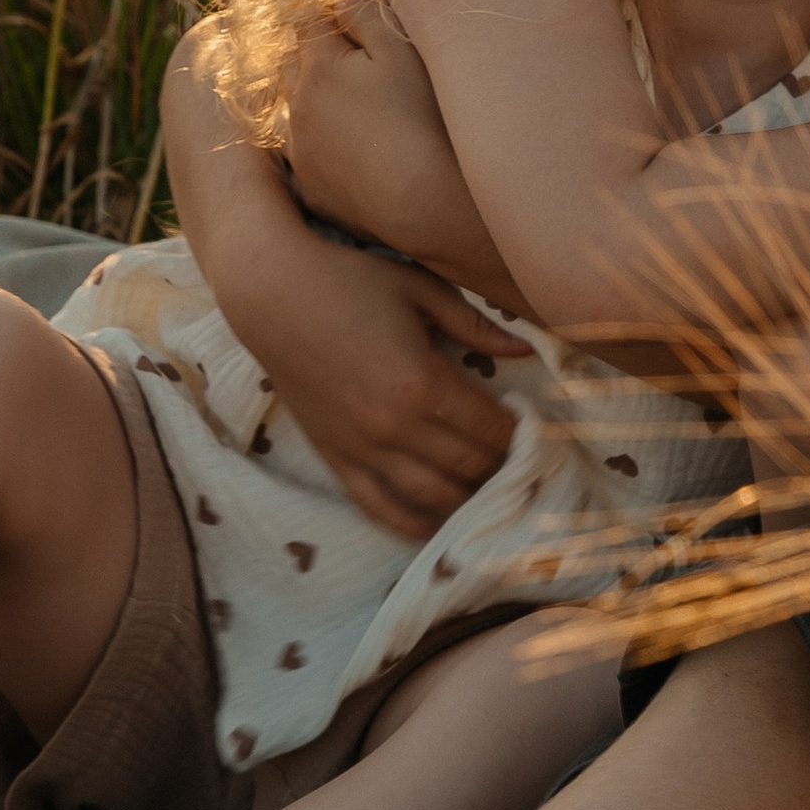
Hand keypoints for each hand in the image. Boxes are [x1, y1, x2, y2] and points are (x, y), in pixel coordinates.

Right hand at [249, 238, 532, 541]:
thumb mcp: (420, 290)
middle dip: (503, 469)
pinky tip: (438, 527)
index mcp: (423, 382)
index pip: (493, 430)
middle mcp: (395, 426)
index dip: (523, 436)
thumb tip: (524, 349)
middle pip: (469, 467)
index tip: (538, 432)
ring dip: (468, 500)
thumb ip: (475, 325)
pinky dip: (412, 523)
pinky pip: (379, 507)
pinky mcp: (335, 457)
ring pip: (432, 496)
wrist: (271, 293)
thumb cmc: (349, 281)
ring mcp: (362, 448)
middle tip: (524, 464)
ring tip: (492, 492)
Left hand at [285, 0, 523, 309]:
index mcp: (318, 68)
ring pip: (292, 113)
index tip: (358, 27)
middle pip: (291, 65)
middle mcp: (298, 108)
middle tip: (356, 66)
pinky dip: (319, 148)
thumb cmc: (421, 118)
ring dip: (312, 104)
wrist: (426, 201)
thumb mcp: (401, 51)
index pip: (309, 22)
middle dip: (315, 57)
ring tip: (352, 111)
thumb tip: (344, 0)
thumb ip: (367, 14)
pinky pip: (304, 158)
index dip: (334, 17)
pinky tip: (352, 153)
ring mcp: (301, 153)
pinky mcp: (313, 190)